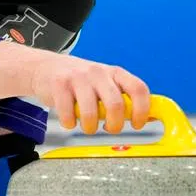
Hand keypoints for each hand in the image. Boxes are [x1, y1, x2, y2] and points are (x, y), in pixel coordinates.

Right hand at [29, 54, 149, 133]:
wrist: (45, 67)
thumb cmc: (80, 80)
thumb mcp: (105, 83)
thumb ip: (124, 97)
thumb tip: (150, 117)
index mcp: (115, 73)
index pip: (138, 89)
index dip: (142, 110)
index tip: (137, 124)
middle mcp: (98, 72)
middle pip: (116, 104)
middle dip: (114, 124)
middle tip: (109, 128)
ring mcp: (78, 77)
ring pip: (91, 112)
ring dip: (90, 127)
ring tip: (87, 125)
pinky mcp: (59, 84)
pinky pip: (68, 114)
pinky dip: (69, 123)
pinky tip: (69, 118)